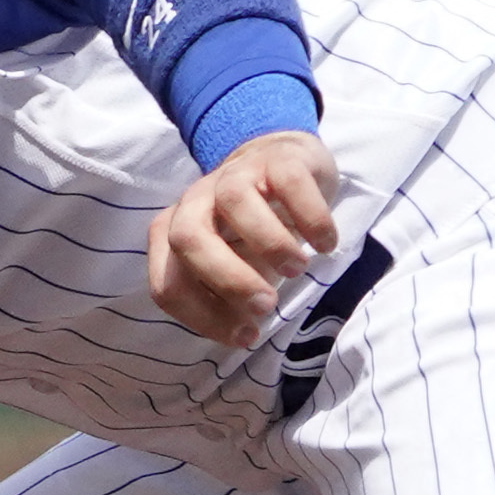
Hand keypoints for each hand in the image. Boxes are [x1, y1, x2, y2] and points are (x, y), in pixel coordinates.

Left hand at [149, 127, 336, 345]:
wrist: (284, 162)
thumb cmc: (254, 226)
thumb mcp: (235, 264)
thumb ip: (226, 294)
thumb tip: (241, 332)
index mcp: (176, 232)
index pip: (168, 282)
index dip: (202, 317)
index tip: (245, 335)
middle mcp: (197, 200)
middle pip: (187, 237)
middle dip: (227, 280)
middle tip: (266, 305)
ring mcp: (236, 174)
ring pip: (235, 200)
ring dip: (270, 245)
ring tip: (298, 269)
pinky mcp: (279, 159)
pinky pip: (290, 183)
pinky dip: (311, 219)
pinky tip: (325, 245)